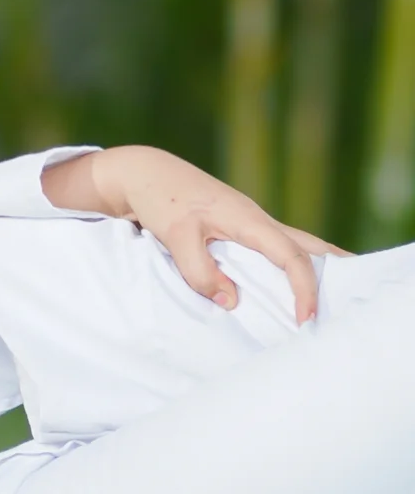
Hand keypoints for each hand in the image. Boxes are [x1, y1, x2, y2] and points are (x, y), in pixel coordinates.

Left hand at [43, 146, 345, 322]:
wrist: (145, 174)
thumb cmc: (160, 200)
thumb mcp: (175, 237)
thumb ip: (200, 271)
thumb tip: (232, 301)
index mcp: (247, 220)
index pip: (290, 256)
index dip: (303, 288)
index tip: (304, 318)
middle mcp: (256, 219)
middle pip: (307, 245)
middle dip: (332, 270)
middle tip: (347, 300)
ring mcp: (249, 222)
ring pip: (294, 245)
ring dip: (313, 268)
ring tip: (329, 295)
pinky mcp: (237, 227)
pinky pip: (273, 249)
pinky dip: (288, 265)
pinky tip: (289, 281)